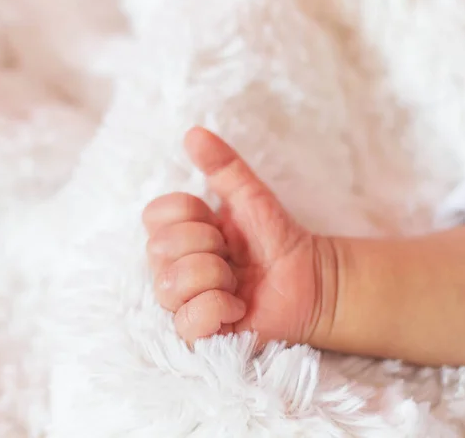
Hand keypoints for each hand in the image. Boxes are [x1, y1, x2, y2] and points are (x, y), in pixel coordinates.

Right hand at [143, 127, 332, 346]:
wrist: (310, 279)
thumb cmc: (276, 238)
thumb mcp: (251, 196)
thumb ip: (224, 166)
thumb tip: (193, 132)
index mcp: (179, 233)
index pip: (154, 216)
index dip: (191, 216)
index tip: (221, 225)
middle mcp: (172, 266)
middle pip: (159, 249)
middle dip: (207, 248)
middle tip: (234, 255)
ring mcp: (182, 300)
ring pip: (170, 284)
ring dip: (215, 278)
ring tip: (238, 281)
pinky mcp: (198, 332)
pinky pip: (187, 320)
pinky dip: (218, 308)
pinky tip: (238, 306)